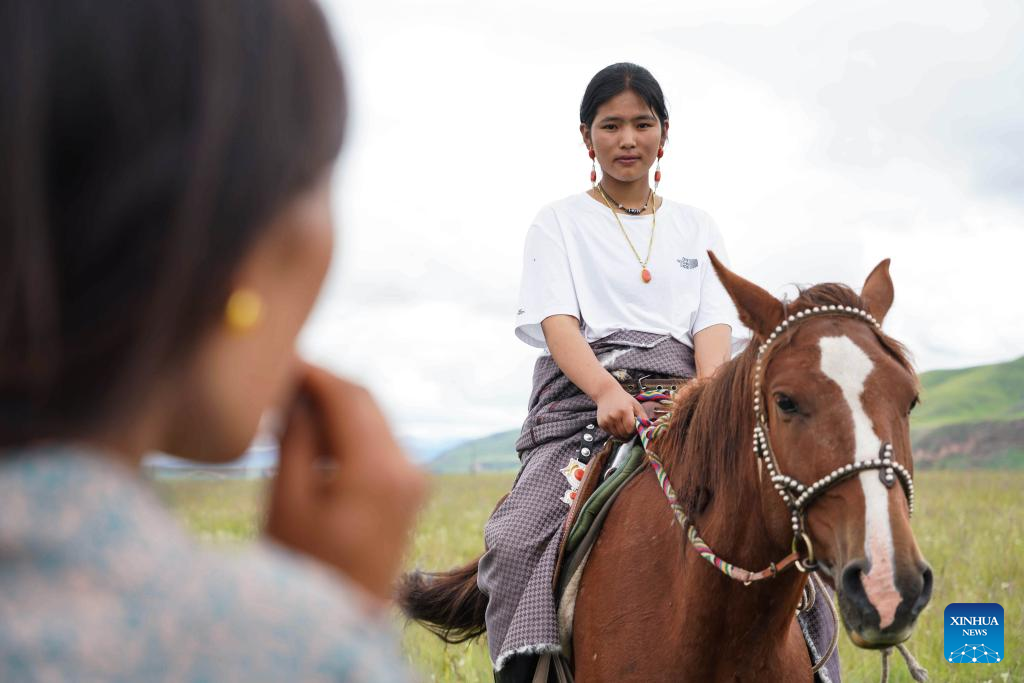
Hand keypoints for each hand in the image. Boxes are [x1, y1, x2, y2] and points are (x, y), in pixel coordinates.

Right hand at [265, 363, 427, 604]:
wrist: (347, 618)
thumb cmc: (308, 567)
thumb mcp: (288, 500)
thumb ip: (294, 437)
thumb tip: (293, 388)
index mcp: (378, 469)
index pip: (347, 395)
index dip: (312, 371)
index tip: (280, 359)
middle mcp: (407, 467)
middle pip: (364, 401)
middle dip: (322, 385)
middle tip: (278, 381)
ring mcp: (412, 478)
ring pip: (371, 418)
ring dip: (332, 407)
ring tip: (285, 411)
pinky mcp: (408, 488)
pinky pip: (376, 441)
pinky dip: (345, 431)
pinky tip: (309, 439)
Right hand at [594, 384, 643, 439]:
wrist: (606, 393)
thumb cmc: (623, 399)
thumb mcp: (635, 404)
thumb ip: (643, 416)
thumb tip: (648, 428)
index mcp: (624, 411)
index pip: (630, 429)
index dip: (634, 430)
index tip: (635, 427)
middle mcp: (614, 416)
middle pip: (624, 433)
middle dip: (629, 433)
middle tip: (630, 427)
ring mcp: (607, 420)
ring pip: (617, 435)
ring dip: (621, 433)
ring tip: (623, 425)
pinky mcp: (601, 423)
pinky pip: (610, 433)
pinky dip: (614, 431)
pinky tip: (616, 423)